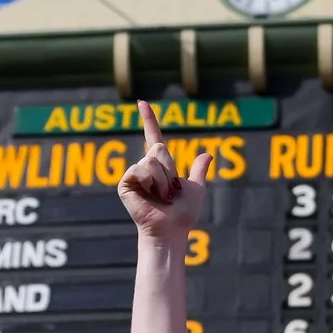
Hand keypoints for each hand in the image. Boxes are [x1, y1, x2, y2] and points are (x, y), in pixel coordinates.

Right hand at [119, 101, 211, 242]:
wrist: (172, 230)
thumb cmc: (183, 214)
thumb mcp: (197, 189)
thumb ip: (199, 171)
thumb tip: (207, 154)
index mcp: (160, 167)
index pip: (153, 137)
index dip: (149, 120)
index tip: (141, 102)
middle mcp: (145, 168)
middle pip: (159, 149)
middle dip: (170, 169)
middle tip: (170, 191)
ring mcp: (134, 175)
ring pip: (152, 161)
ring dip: (163, 180)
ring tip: (162, 197)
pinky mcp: (125, 183)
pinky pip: (141, 169)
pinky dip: (151, 183)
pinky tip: (151, 197)